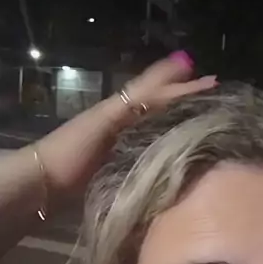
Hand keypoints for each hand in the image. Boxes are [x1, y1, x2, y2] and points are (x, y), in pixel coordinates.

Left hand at [37, 53, 216, 196]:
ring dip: (182, 116)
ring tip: (207, 113)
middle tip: (215, 90)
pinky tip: (182, 145)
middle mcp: (127, 120)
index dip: (184, 85)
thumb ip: (136, 101)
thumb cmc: (75, 147)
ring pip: (159, 123)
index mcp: (123, 107)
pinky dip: (170, 140)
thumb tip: (167, 81)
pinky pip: (153, 147)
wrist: (46, 182)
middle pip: (162, 104)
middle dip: (187, 96)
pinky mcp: (123, 164)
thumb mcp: (107, 119)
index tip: (212, 81)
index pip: (160, 91)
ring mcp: (125, 142)